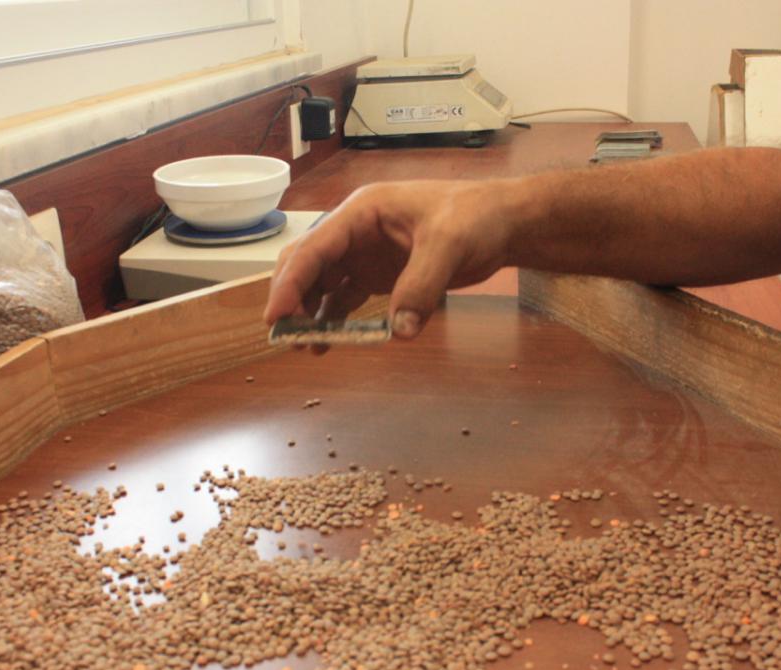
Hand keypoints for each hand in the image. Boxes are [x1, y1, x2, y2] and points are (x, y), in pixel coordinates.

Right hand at [263, 180, 512, 339]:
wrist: (504, 223)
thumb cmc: (477, 217)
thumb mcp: (450, 244)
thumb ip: (423, 286)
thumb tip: (400, 331)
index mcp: (362, 212)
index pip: (314, 247)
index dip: (291, 281)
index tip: (275, 316)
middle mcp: (355, 232)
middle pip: (307, 263)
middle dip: (291, 298)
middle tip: (287, 337)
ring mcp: (365, 254)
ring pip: (321, 283)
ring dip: (309, 313)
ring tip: (306, 347)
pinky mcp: (379, 274)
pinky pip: (345, 298)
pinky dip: (334, 319)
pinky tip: (329, 342)